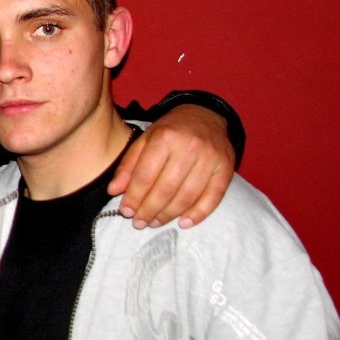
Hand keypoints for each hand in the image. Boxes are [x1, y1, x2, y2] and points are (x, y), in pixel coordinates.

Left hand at [108, 104, 234, 227]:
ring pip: (187, 196)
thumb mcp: (145, 140)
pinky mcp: (225, 168)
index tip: (126, 211)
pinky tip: (184, 223)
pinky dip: (198, 214)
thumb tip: (114, 191)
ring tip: (155, 222)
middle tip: (139, 223)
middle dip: (149, 210)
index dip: (134, 197)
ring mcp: (210, 158)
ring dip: (169, 215)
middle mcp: (189, 147)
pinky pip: (213, 197)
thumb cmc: (171, 131)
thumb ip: (129, 165)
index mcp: (165, 137)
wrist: (206, 116)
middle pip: (166, 189)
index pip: (145, 175)